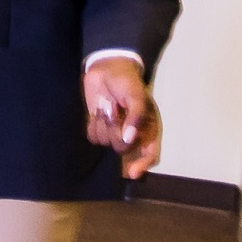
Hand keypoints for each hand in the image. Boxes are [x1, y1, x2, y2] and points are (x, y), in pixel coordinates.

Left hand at [84, 57, 161, 178]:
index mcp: (148, 128)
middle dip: (115, 131)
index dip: (142, 166)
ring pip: (105, 143)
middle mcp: (132, 134)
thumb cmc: (127, 82)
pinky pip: (92, 136)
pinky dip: (93, 124)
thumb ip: (136, 116)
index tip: (132, 173)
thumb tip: (130, 138)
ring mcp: (114, 132)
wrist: (106, 69)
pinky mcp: (98, 128)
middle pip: (122, 149)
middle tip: (116, 110)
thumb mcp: (136, 96)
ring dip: (104, 124)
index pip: (149, 155)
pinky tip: (98, 111)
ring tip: (108, 106)